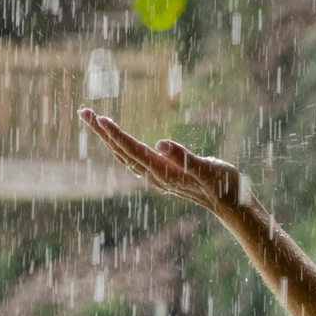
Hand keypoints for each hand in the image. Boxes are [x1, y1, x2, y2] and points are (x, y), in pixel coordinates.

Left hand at [79, 107, 246, 214]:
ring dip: (107, 137)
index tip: (100, 118)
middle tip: (83, 111)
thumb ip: (185, 157)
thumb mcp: (210, 169)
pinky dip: (119, 145)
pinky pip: (133, 158)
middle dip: (102, 132)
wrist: (232, 205)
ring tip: (93, 119)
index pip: (133, 150)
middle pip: (121, 152)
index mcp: (164, 173)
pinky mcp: (161, 174)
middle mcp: (155, 176)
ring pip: (124, 155)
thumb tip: (160, 143)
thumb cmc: (225, 186)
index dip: (116, 135)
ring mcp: (157, 176)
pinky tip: (114, 138)